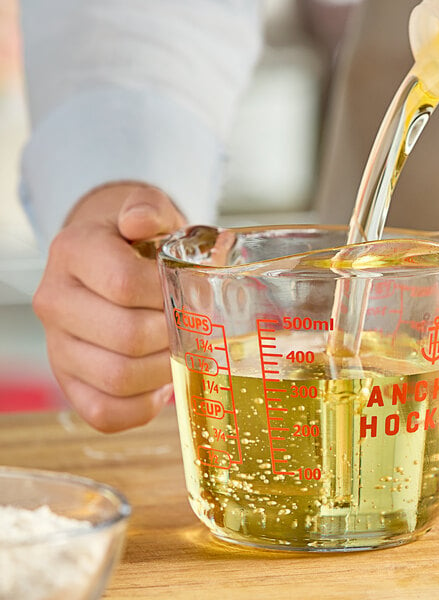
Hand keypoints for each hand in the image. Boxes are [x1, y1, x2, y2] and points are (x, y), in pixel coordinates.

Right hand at [33, 182, 185, 431]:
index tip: (191, 292)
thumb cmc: (137, 244)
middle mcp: (55, 301)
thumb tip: (140, 222)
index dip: (169, 293)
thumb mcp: (148, 212)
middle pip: (126, 336)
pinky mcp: (69, 383)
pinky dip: (144, 406)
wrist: (108, 266)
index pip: (124, 284)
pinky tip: (160, 382)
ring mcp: (58, 347)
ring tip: (180, 350)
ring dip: (165, 369)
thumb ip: (148, 209)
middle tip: (194, 325)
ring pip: (118, 379)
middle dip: (174, 333)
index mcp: (73, 252)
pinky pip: (105, 414)